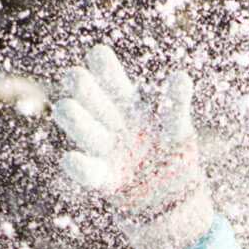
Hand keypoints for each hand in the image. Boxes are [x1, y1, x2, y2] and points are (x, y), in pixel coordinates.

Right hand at [50, 42, 212, 248]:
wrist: (171, 192)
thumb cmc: (171, 148)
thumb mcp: (176, 125)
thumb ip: (175, 103)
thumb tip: (181, 78)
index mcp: (124, 98)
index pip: (105, 72)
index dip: (100, 63)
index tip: (99, 56)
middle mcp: (107, 117)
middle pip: (85, 93)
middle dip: (80, 85)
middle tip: (76, 78)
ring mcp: (102, 145)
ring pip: (79, 125)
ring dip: (73, 118)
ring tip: (67, 108)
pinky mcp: (104, 176)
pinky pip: (86, 170)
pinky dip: (79, 166)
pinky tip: (71, 160)